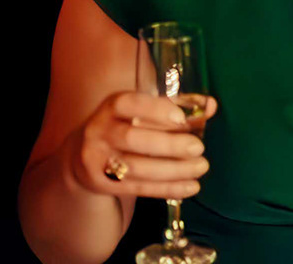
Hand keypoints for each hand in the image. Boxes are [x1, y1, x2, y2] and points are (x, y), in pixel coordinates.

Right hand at [65, 90, 216, 200]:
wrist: (81, 155)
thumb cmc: (124, 125)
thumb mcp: (142, 110)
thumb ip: (177, 106)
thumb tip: (211, 106)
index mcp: (112, 106)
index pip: (128, 104)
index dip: (154, 109)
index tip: (181, 118)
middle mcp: (100, 131)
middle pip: (132, 138)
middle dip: (168, 144)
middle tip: (199, 147)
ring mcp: (98, 160)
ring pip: (136, 167)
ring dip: (172, 170)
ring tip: (201, 167)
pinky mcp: (103, 183)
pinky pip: (138, 187)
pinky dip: (167, 188)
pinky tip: (191, 187)